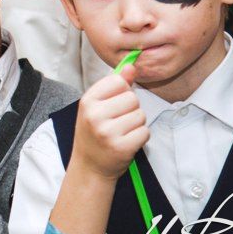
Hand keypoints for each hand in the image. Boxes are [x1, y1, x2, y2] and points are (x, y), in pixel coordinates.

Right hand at [72, 65, 148, 180]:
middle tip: (117, 122)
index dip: (122, 91)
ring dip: (136, 124)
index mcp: (87, 101)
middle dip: (131, 109)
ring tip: (121, 132)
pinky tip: (127, 142)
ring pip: (140, 115)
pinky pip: (145, 132)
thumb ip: (114, 85)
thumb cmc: (94, 133)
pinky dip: (140, 137)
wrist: (89, 167)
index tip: (113, 104)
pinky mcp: (121, 147)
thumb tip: (131, 66)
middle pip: (132, 98)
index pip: (118, 81)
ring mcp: (108, 133)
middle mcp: (95, 115)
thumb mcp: (96, 106)